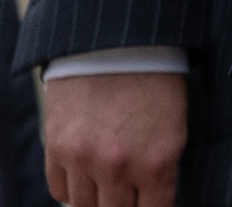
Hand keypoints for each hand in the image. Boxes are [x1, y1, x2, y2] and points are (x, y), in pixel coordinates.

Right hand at [41, 66, 187, 206]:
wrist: (117, 40)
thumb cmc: (155, 82)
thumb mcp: (174, 128)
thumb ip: (162, 171)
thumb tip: (151, 202)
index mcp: (157, 161)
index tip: (146, 202)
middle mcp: (119, 166)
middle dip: (123, 204)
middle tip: (126, 190)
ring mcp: (84, 158)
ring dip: (95, 197)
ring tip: (105, 179)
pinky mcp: (57, 146)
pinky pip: (59, 190)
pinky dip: (71, 186)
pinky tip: (83, 171)